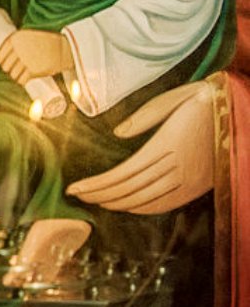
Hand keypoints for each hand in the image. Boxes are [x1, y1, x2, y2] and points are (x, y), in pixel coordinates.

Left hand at [0, 30, 70, 83]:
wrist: (66, 45)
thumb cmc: (47, 41)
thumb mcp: (30, 36)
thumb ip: (18, 45)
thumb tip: (9, 62)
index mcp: (15, 38)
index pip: (0, 57)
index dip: (4, 63)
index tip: (9, 65)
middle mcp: (18, 49)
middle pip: (6, 67)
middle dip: (11, 70)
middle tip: (19, 70)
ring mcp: (25, 60)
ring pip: (13, 75)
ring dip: (17, 77)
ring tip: (24, 75)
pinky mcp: (33, 70)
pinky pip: (21, 80)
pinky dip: (22, 82)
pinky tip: (26, 80)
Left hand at [67, 80, 216, 213]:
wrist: (240, 111)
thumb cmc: (205, 99)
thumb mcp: (174, 98)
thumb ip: (144, 116)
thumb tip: (118, 133)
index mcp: (167, 145)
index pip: (122, 174)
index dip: (96, 185)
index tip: (74, 188)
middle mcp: (178, 167)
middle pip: (129, 190)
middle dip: (99, 195)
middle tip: (76, 196)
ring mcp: (190, 179)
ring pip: (146, 200)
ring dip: (117, 203)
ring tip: (95, 201)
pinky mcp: (198, 186)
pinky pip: (166, 204)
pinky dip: (143, 208)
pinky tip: (126, 207)